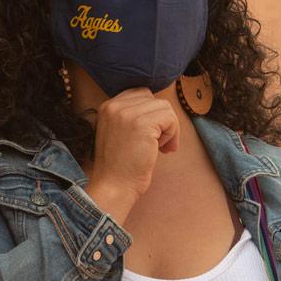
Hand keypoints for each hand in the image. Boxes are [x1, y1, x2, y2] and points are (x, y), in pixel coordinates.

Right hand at [87, 86, 178, 202]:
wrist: (113, 186)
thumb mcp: (118, 133)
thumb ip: (131, 117)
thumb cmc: (119, 167)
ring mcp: (128, 113)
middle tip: (159, 144)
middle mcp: (115, 106)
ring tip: (160, 147)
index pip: (141, 94)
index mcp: (107, 106)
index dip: (152, 114)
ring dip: (169, 128)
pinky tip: (162, 150)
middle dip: (162, 120)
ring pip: (165, 107)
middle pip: (154, 99)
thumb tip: (161, 110)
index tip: (150, 136)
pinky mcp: (142, 124)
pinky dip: (172, 134)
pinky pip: (170, 119)